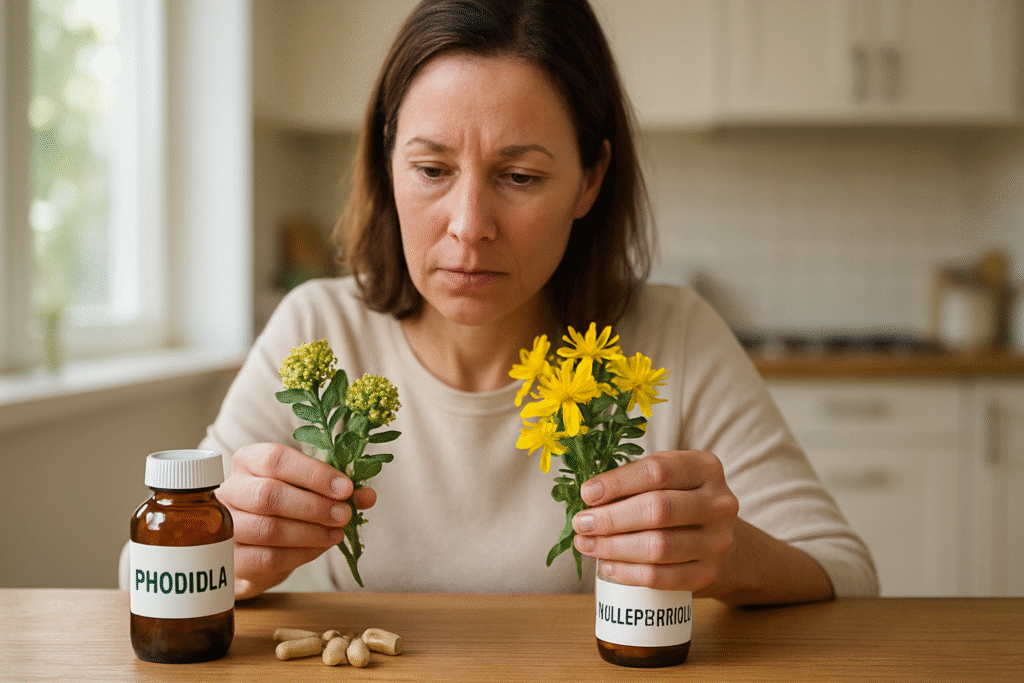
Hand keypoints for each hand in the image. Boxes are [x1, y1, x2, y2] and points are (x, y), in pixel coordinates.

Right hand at [217, 442, 376, 598]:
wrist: (254, 543)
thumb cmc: (285, 504)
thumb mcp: (309, 488)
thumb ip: (337, 489)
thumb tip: (368, 495)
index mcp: (248, 460)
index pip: (276, 459)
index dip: (314, 474)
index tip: (346, 488)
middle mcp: (230, 489)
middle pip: (268, 495)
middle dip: (314, 507)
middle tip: (344, 515)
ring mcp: (225, 525)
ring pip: (267, 529)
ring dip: (310, 533)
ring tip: (336, 533)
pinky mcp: (230, 558)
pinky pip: (267, 558)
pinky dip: (301, 554)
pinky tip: (320, 547)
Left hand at [571, 450, 738, 592]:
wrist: (717, 539)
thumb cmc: (679, 500)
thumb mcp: (666, 477)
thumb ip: (633, 479)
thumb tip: (589, 497)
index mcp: (704, 468)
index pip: (657, 471)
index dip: (617, 483)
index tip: (587, 494)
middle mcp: (718, 503)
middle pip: (657, 509)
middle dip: (611, 519)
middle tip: (582, 524)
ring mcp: (717, 541)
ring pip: (658, 547)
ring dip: (614, 547)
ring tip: (587, 544)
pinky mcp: (708, 573)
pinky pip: (662, 577)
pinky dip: (629, 573)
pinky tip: (608, 566)